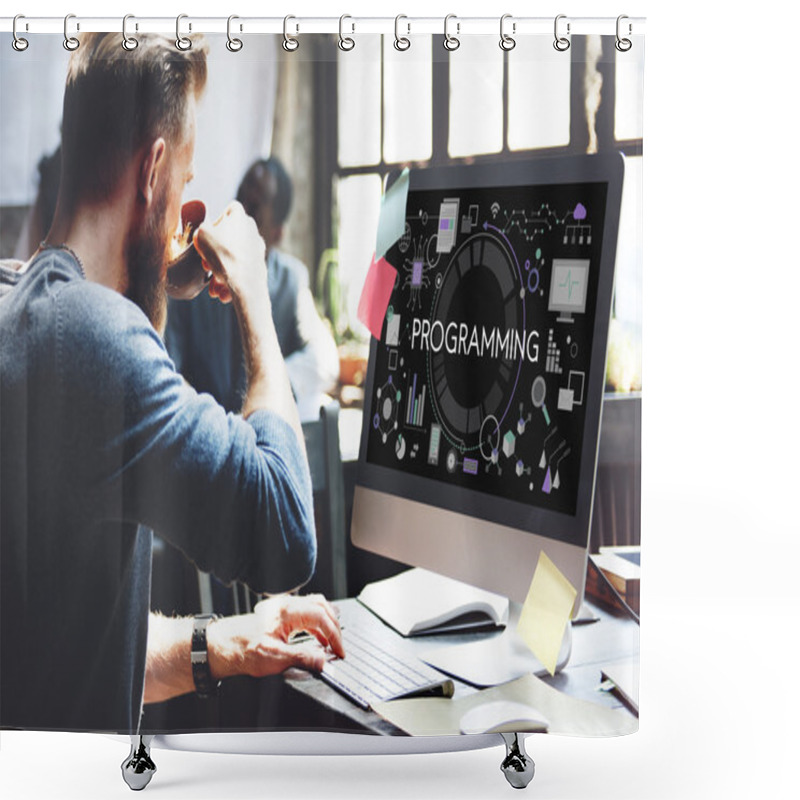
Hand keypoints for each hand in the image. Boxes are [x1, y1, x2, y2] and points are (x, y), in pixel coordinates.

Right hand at [193, 201, 266, 304]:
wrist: (245, 283)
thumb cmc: (223, 255)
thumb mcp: (201, 234)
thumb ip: (201, 228)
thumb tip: (204, 233)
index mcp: (242, 217)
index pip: (230, 209)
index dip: (218, 219)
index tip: (209, 233)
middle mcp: (253, 232)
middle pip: (229, 238)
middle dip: (214, 253)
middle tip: (206, 264)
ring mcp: (258, 250)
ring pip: (233, 258)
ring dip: (220, 271)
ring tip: (213, 286)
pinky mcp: (260, 266)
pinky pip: (241, 271)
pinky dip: (231, 280)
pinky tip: (222, 293)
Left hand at [207, 594, 344, 679]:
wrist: (222, 646)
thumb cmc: (243, 650)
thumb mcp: (275, 657)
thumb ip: (302, 657)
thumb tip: (323, 660)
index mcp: (287, 611)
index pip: (321, 617)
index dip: (335, 634)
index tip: (340, 651)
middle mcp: (286, 605)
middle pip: (321, 606)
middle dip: (334, 626)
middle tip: (338, 646)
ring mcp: (283, 608)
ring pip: (314, 607)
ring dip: (326, 623)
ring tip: (330, 643)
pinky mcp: (280, 614)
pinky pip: (305, 613)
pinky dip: (316, 624)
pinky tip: (316, 638)